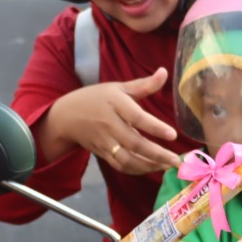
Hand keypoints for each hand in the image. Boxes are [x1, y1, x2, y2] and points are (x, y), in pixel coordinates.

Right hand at [42, 68, 181, 173]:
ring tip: (167, 165)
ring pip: (127, 159)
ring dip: (148, 165)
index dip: (155, 127)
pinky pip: (120, 165)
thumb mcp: (118, 87)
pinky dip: (137, 169)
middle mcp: (109, 124)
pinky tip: (153, 167)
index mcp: (115, 103)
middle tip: (176, 160)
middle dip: (156, 154)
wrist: (66, 116)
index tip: (173, 135)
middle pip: (134, 143)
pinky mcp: (102, 153)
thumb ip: (144, 84)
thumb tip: (165, 72)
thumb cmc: (97, 98)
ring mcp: (104, 141)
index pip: (136, 117)